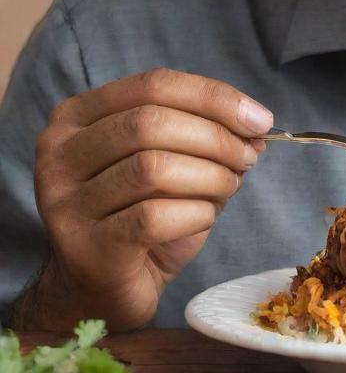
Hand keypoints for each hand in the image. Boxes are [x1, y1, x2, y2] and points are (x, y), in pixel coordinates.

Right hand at [29, 68, 273, 330]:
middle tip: (248, 158)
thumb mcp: (171, 158)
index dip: (214, 97)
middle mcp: (59, 154)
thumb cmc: (140, 212)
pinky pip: (154, 217)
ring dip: (210, 176)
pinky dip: (196, 213)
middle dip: (216, 138)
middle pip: (152, 123)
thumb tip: (256, 123)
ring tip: (228, 187)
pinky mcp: (85, 248)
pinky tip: (204, 217)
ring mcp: (64, 203)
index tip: (260, 119)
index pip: (154, 84)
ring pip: (153, 168)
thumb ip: (205, 131)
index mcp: (78, 116)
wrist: (99, 288)